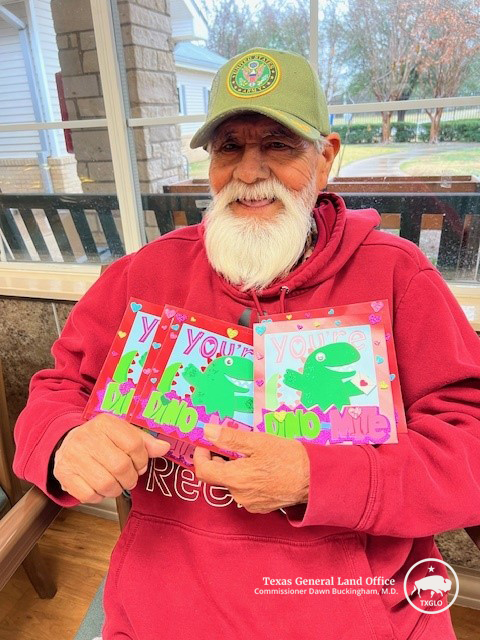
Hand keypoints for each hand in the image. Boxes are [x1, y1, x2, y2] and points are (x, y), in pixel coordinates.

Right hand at [53, 414, 169, 502]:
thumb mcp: (123, 433)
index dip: (142, 460)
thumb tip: (164, 448)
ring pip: (106, 484)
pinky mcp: (64, 474)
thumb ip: (144, 442)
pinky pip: (88, 495)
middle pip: (121, 466)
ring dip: (116, 489)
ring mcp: (73, 456)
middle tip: (129, 477)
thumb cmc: (101, 440)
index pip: (134, 444)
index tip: (140, 464)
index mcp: (105, 423)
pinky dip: (98, 496)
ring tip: (114, 482)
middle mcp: (87, 437)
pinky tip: (99, 487)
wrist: (68, 443)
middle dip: (130, 478)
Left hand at [193, 425, 309, 513]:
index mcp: (235, 479)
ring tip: (253, 454)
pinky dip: (247, 478)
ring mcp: (250, 503)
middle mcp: (239, 495)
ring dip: (235, 468)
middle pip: (218, 476)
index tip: (207, 443)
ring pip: (233, 483)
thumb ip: (230, 438)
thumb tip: (207, 431)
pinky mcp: (261, 507)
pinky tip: (262, 468)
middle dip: (221, 459)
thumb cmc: (288, 458)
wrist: (315, 479)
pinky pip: (246, 491)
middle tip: (234, 444)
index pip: (203, 471)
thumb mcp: (258, 442)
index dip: (200, 455)